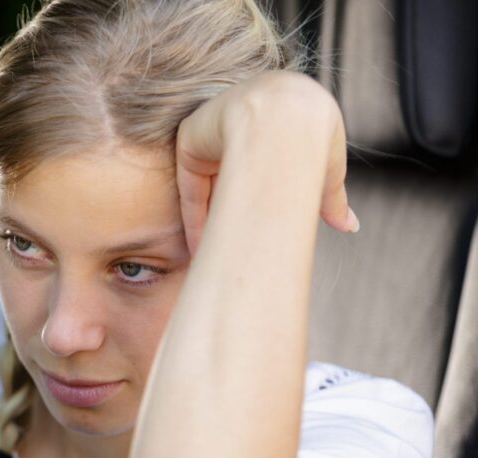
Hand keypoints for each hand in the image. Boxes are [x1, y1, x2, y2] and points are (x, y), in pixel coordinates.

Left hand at [174, 71, 357, 254]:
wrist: (285, 118)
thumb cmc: (317, 141)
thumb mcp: (330, 171)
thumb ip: (332, 197)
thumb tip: (350, 227)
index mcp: (277, 116)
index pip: (263, 163)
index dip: (262, 201)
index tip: (263, 234)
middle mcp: (242, 117)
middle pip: (233, 174)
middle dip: (233, 214)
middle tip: (234, 251)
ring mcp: (214, 126)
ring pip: (210, 183)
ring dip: (211, 221)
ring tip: (213, 257)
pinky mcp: (191, 136)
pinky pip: (192, 184)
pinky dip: (194, 216)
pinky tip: (198, 247)